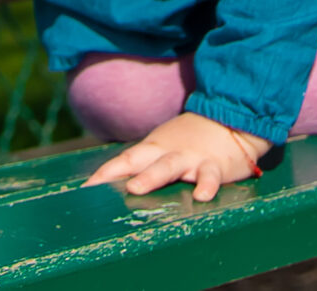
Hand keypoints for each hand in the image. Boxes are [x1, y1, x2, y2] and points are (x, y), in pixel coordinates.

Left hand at [83, 111, 269, 200]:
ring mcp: (191, 158)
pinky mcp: (215, 165)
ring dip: (151, 176)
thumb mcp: (165, 147)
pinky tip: (201, 196)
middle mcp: (169, 152)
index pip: (125, 160)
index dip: (105, 173)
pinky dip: (206, 185)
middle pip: (141, 160)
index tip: (86, 188)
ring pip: (169, 166)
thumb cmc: (192, 139)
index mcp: (155, 148)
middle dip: (119, 172)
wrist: (231, 120)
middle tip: (99, 186)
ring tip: (136, 188)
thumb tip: (120, 185)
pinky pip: (210, 176)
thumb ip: (146, 164)